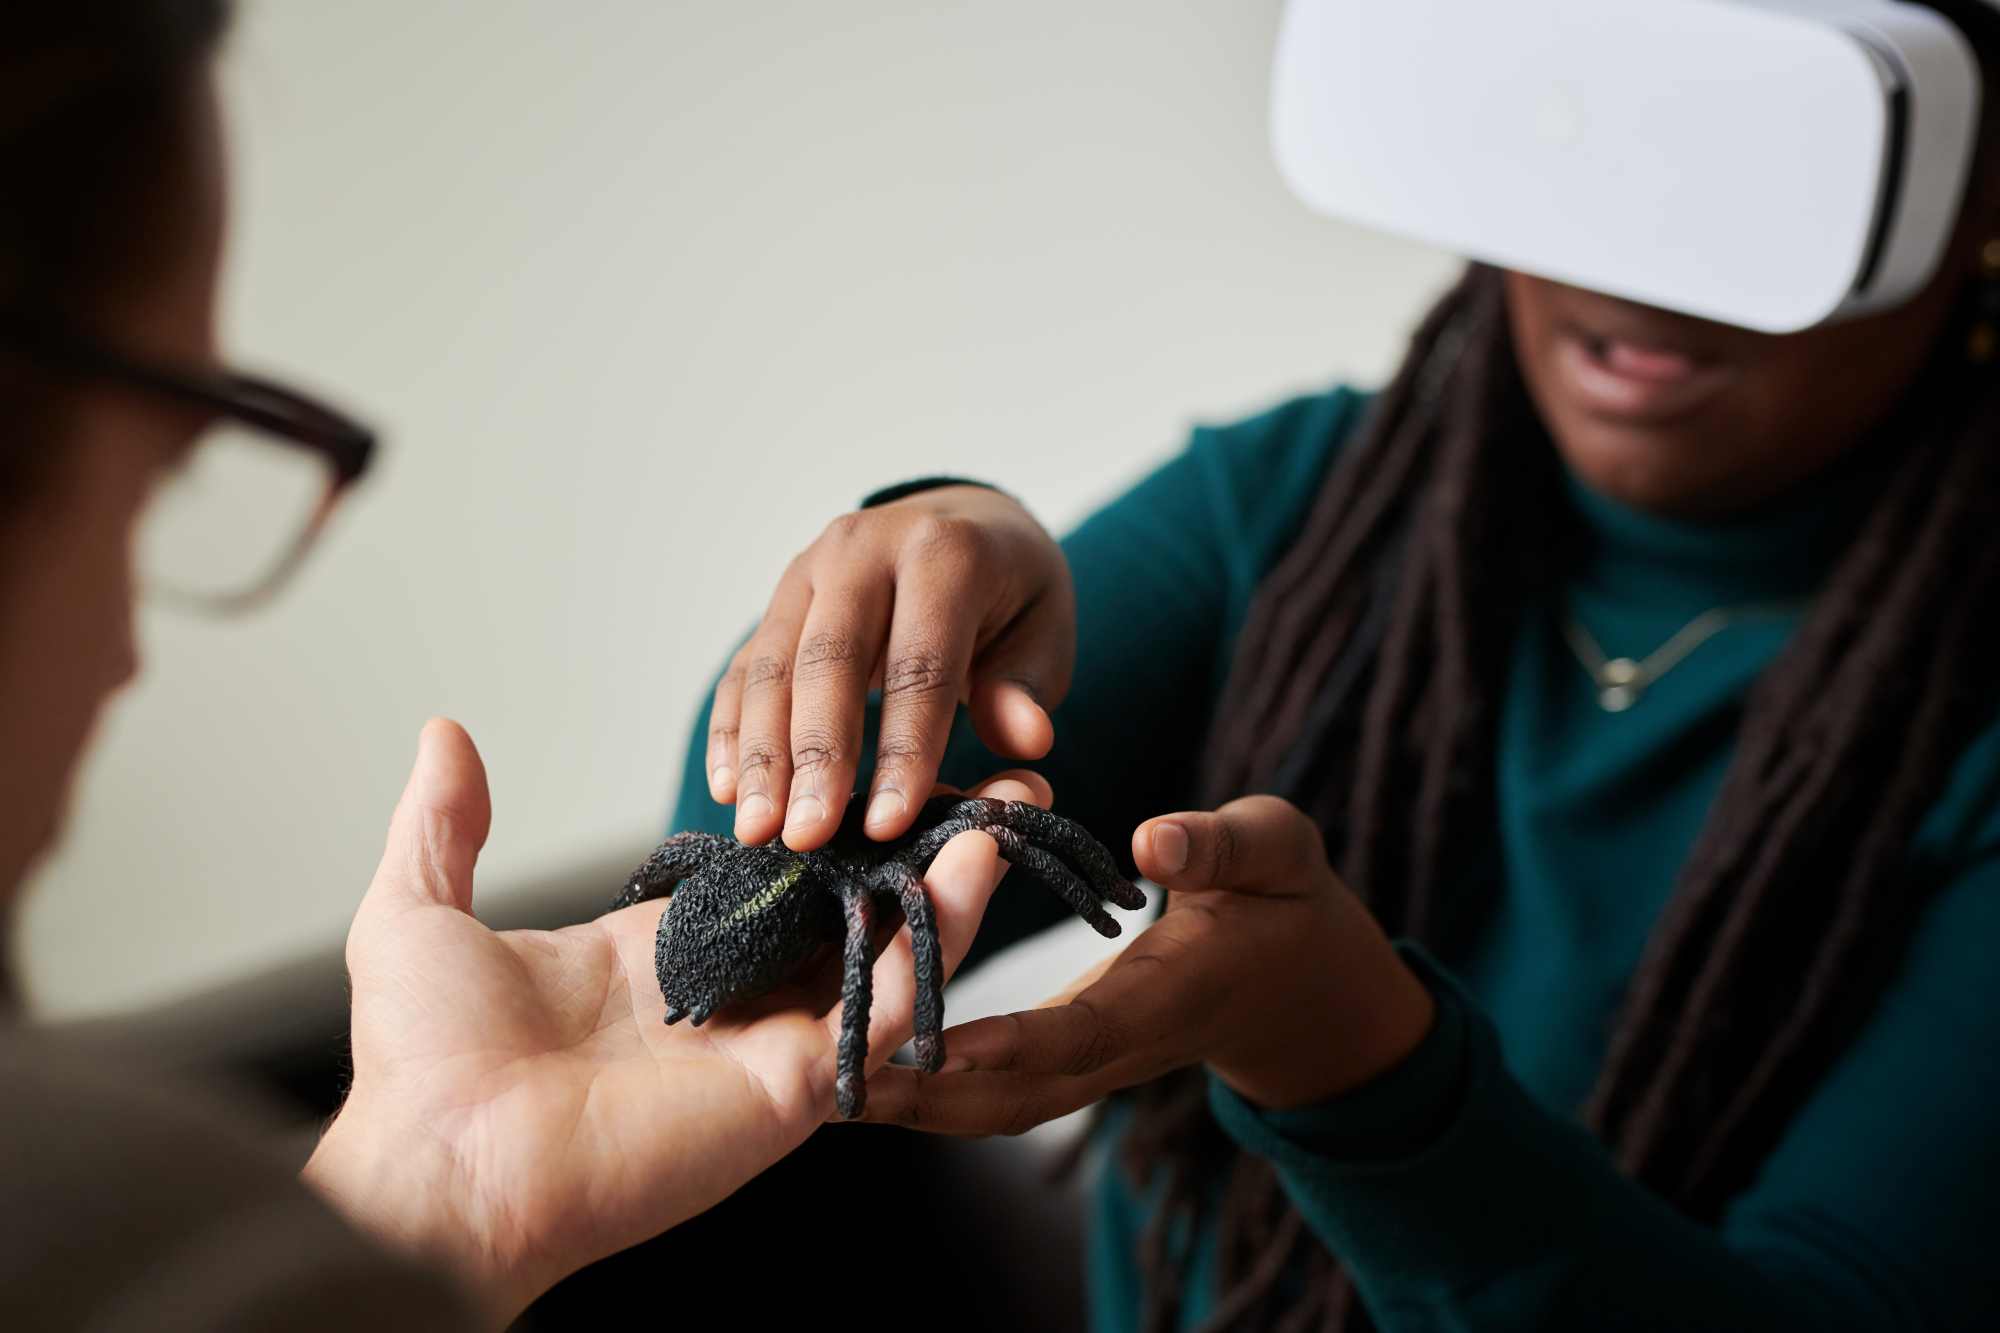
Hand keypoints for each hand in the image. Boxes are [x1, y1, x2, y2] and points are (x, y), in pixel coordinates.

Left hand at [303, 720, 1042, 1323]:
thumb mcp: (418, 913)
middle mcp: (732, 991)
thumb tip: (445, 733)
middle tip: (978, 768)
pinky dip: (942, 937)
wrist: (439, 1175)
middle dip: (914, 837)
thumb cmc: (419, 1068)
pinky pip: (889, 1004)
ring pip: (889, 946)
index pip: (771, 870)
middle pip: (850, 901)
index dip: (826, 812)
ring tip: (1007, 798)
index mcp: (663, 952)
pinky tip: (975, 865)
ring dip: (952, 877)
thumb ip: (445, 822)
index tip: (877, 749)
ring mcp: (773, 1037)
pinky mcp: (799, 1080)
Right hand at [708, 483, 1072, 851]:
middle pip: (829, 660)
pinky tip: (727, 789)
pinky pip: (743, 666)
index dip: (904, 749)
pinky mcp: (776, 600)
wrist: (963, 518)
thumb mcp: (1045, 629)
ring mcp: (808, 570)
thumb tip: (1026, 741)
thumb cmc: (1009, 592)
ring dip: (761, 754)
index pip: (920, 663)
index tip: (888, 826)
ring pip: (772, 665)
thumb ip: (1027, 686)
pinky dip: (730, 730)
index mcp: (942, 552)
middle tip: (807, 838)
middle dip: (815, 757)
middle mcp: (863, 549)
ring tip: (757, 830)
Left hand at [853, 797, 1435, 1134]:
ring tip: (825, 1089)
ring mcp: (1097, 1066)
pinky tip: (867, 1061)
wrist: (1304, 985)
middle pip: (1019, 1097)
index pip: (1084, 1031)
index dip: (1014, 1043)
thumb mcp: (1275, 853)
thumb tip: (1152, 841)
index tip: (943, 1043)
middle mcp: (1124, 1048)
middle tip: (839, 1085)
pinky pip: (997, 1090)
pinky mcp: (1074, 1062)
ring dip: (918, 1107)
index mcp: (1170, 997)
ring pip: (998, 1108)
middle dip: (931, 1098)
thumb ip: (1221, 847)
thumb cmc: (1287, 901)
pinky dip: (933, 1089)